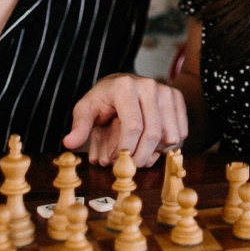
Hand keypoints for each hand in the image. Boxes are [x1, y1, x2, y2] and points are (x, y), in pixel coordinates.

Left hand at [63, 74, 187, 166]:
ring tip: (140, 152)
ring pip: (169, 135)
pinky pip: (180, 132)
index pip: (133, 126)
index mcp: (125, 86)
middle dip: (141, 156)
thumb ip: (80, 126)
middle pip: (153, 133)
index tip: (119, 161)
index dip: (127, 149)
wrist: (123, 84)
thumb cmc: (103, 100)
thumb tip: (69, 143)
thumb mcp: (86, 109)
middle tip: (131, 166)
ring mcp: (166, 91)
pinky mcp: (177, 98)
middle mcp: (149, 85)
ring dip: (155, 152)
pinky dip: (167, 145)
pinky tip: (153, 144)